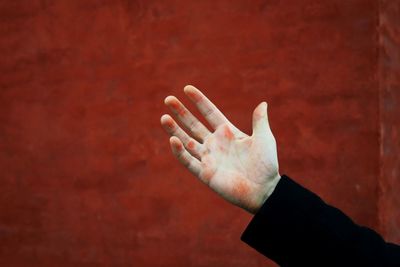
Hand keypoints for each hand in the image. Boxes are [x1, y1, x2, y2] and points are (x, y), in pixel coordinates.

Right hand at [160, 85, 280, 213]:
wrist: (264, 190)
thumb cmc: (266, 165)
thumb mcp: (264, 138)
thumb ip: (260, 121)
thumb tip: (263, 103)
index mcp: (228, 132)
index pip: (209, 113)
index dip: (199, 101)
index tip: (187, 88)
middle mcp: (215, 143)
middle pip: (193, 124)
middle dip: (181, 112)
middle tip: (168, 99)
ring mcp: (208, 158)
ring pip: (186, 141)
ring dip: (174, 130)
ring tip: (164, 117)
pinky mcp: (205, 173)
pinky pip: (188, 161)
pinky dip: (180, 151)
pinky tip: (173, 140)